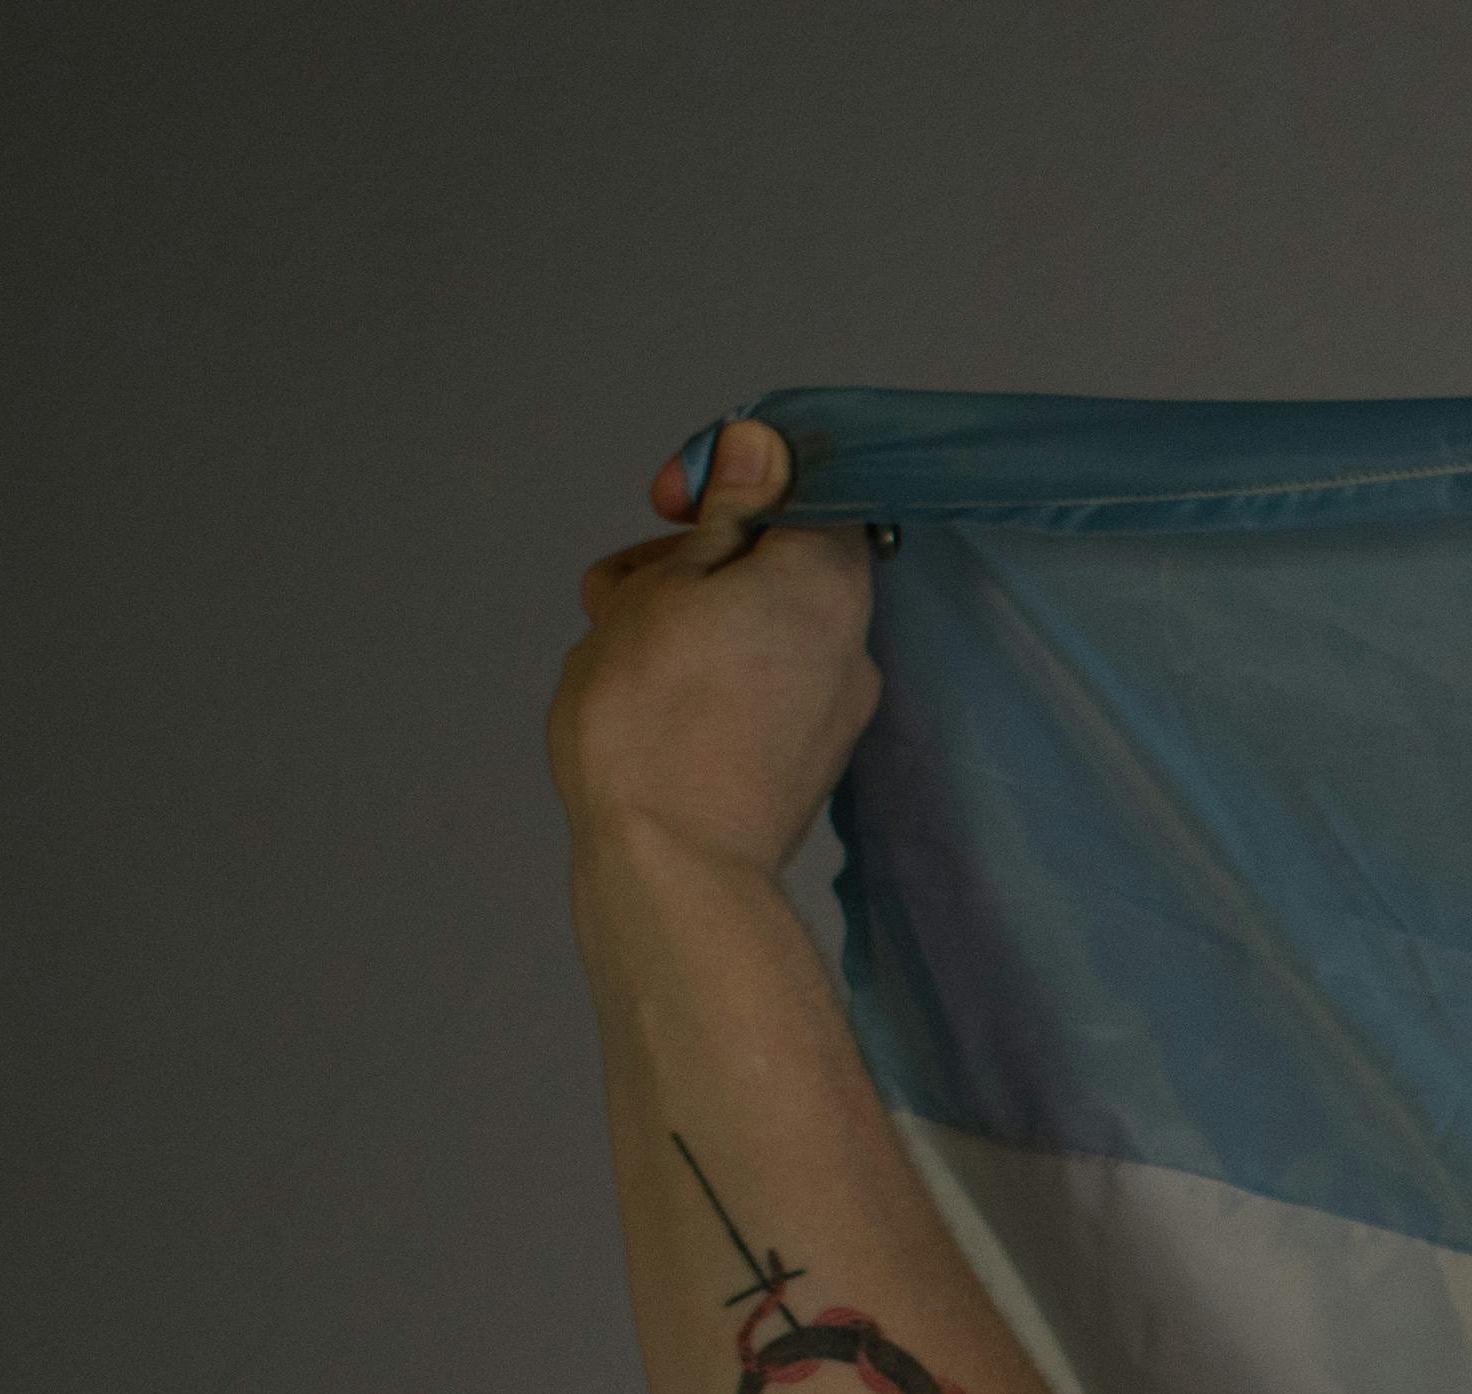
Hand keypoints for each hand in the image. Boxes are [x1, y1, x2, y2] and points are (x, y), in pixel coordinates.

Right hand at [544, 418, 879, 876]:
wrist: (671, 868)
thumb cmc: (653, 716)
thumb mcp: (667, 585)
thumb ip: (724, 515)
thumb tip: (764, 448)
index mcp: (830, 582)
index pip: (804, 490)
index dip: (729, 481)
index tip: (669, 503)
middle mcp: (855, 644)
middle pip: (772, 561)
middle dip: (689, 561)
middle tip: (622, 593)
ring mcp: (836, 710)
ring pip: (754, 626)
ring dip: (684, 619)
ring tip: (616, 651)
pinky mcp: (807, 762)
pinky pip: (757, 687)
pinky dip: (705, 676)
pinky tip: (644, 700)